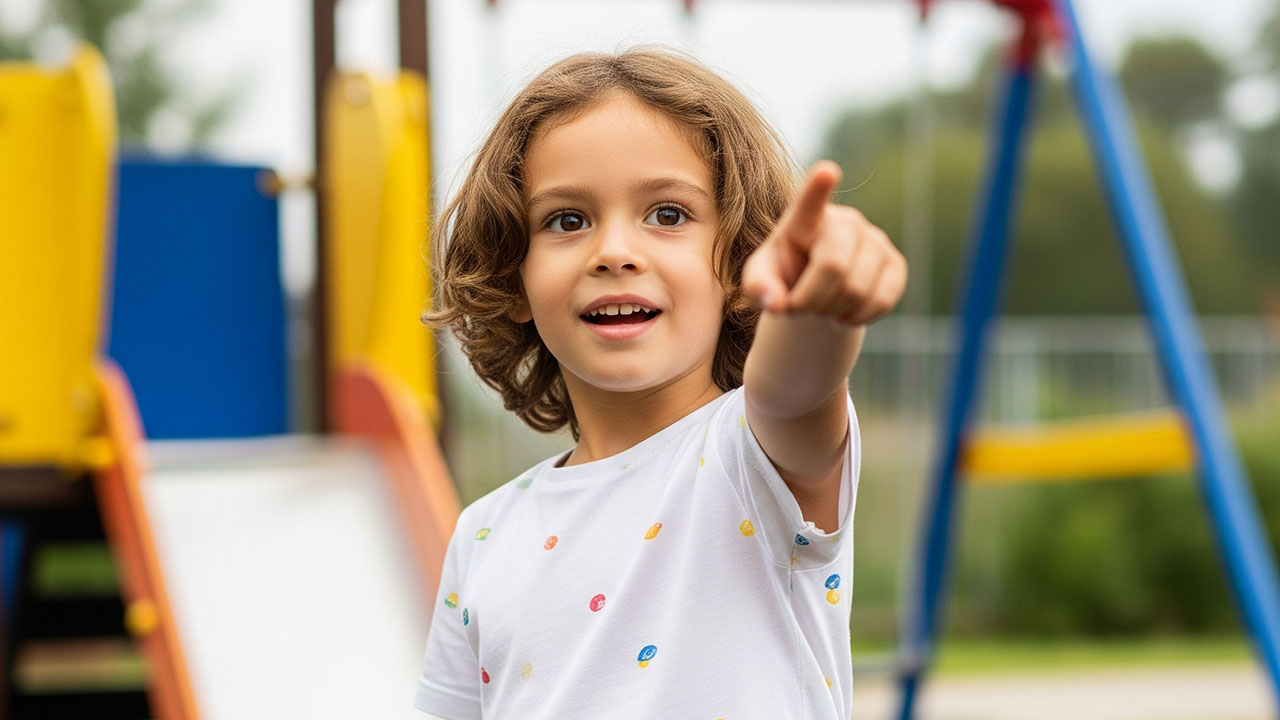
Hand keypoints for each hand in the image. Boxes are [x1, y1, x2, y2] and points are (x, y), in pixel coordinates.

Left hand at [742, 160, 906, 326]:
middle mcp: (845, 221)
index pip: (810, 201)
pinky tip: (842, 314)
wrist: (814, 289)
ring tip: (819, 308)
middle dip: (811, 300)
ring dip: (831, 312)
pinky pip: (882, 300)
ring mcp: (875, 239)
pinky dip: (856, 318)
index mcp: (804, 219)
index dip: (818, 188)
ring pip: (858, 289)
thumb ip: (759, 290)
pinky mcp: (895, 263)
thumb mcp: (760, 282)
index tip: (826, 171)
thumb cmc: (781, 278)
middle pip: (834, 266)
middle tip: (798, 308)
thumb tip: (776, 304)